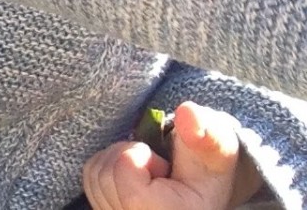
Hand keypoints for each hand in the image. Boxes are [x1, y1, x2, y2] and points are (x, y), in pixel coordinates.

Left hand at [82, 102, 259, 209]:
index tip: (164, 168)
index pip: (124, 167)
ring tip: (146, 173)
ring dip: (118, 161)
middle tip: (156, 170)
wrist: (197, 195)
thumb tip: (188, 112)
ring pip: (95, 173)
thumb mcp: (217, 155)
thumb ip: (207, 134)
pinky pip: (89, 179)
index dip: (140, 154)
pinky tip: (131, 177)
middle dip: (129, 156)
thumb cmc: (207, 174)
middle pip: (106, 170)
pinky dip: (107, 168)